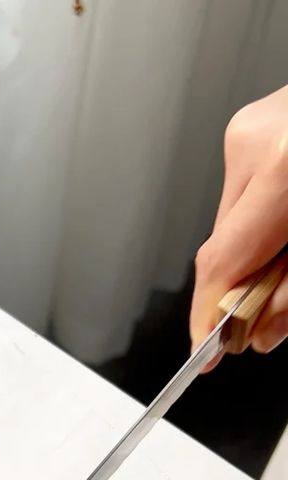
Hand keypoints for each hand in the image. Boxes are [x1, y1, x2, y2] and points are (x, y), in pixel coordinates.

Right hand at [191, 84, 287, 361]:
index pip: (220, 262)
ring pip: (232, 221)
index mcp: (286, 169)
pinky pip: (244, 192)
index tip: (205, 350)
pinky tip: (287, 219)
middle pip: (222, 245)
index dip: (206, 315)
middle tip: (264, 317)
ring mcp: (251, 128)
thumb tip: (262, 329)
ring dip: (256, 252)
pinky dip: (263, 219)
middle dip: (241, 288)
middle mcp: (259, 143)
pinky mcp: (253, 124)